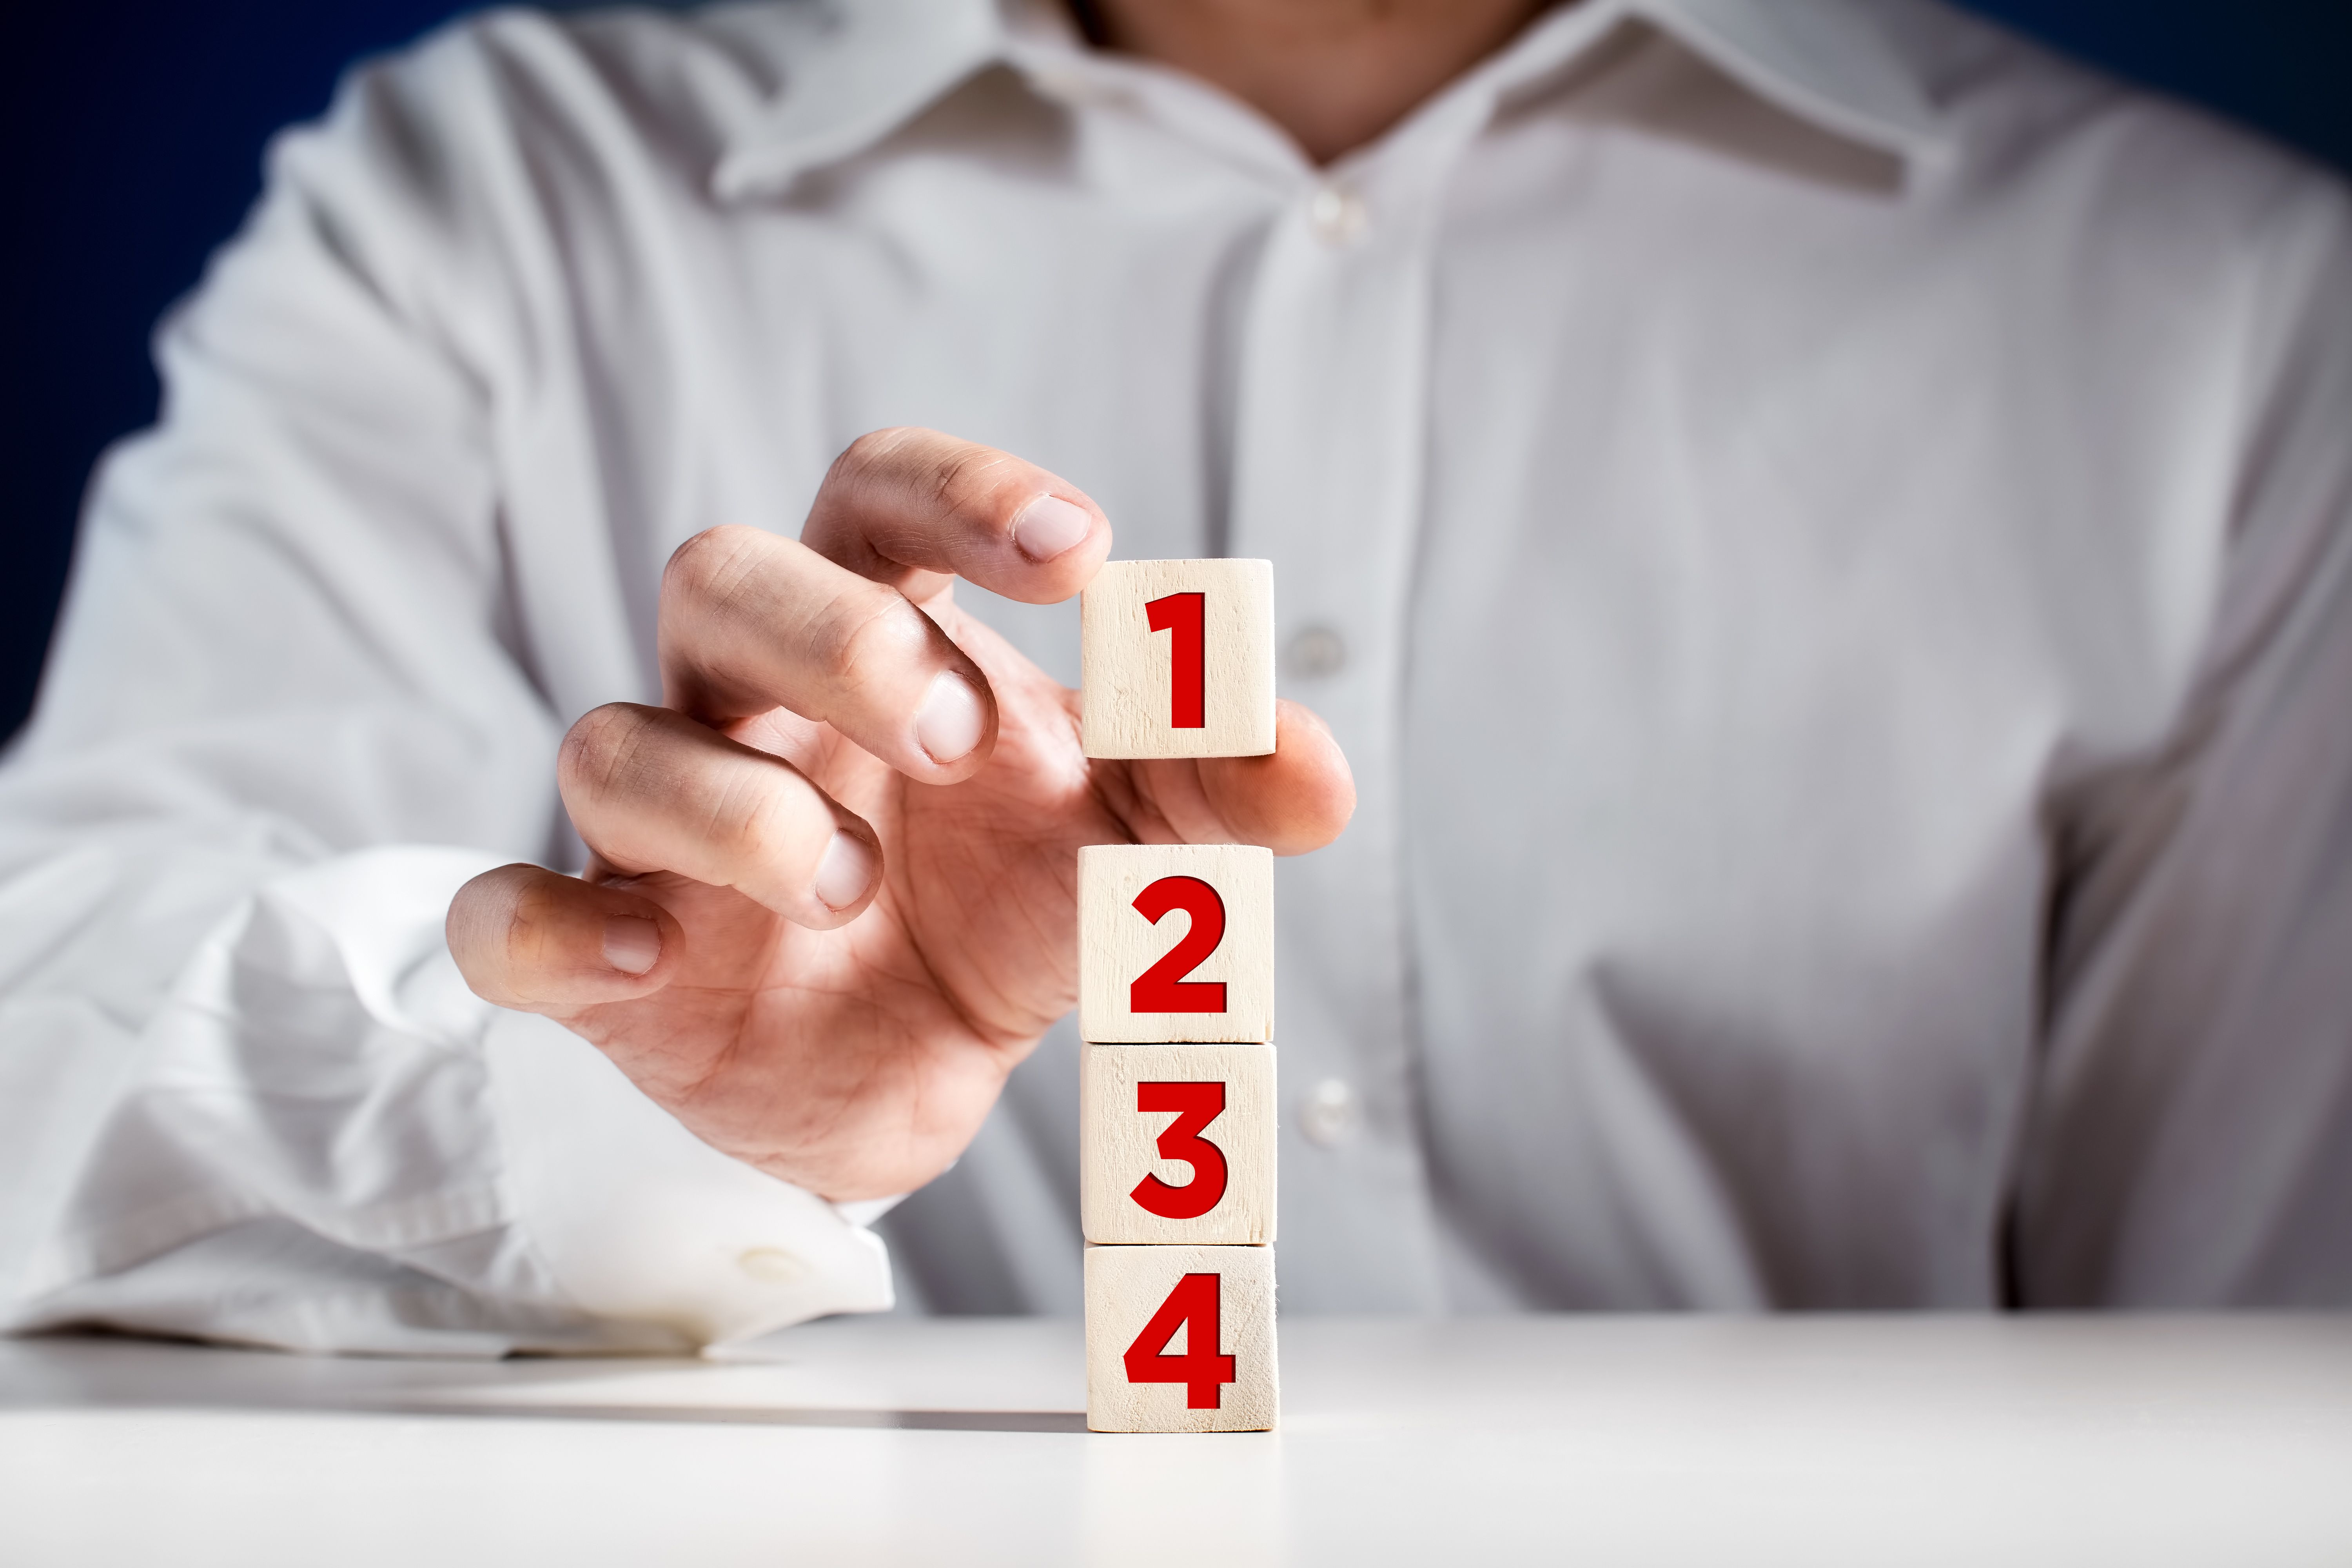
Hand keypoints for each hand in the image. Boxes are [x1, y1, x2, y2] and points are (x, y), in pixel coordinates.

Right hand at [446, 429, 1353, 1199]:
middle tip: (955, 736)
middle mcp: (749, 704)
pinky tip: (652, 957)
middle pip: (721, 575)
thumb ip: (1214, 791)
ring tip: (847, 883)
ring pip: (613, 740)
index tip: (1074, 547)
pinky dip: (558, 930)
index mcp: (880, 635)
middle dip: (835, 636)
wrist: (910, 1068)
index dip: (960, 495)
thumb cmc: (1003, 903)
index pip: (877, 494)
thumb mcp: (1125, 844)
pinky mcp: (603, 959)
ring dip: (735, 803)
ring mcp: (658, 832)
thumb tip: (1323, 768)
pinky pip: (511, 918)